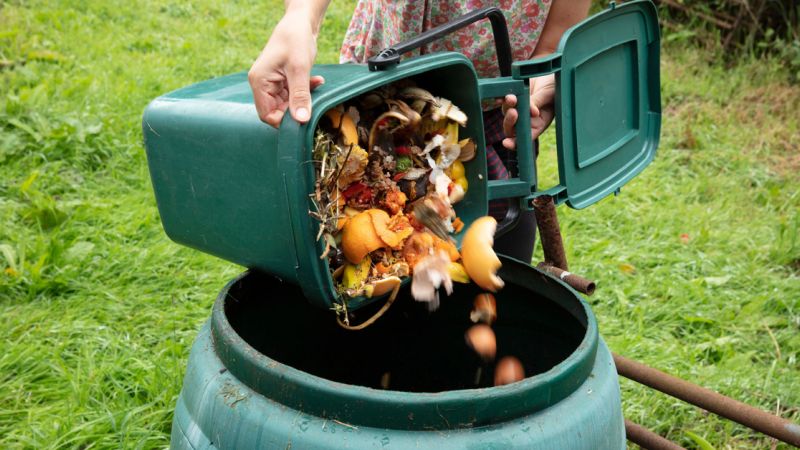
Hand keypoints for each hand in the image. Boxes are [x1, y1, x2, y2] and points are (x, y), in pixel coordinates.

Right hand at [248, 9, 325, 126]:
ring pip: (288, 103)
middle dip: (297, 109)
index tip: (302, 118)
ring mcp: (272, 82)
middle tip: (313, 102)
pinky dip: (306, 90)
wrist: (300, 22)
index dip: (284, 121)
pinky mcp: (283, 80)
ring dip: (304, 98)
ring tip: (315, 84)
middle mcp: (262, 84)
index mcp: (259, 82)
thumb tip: (301, 120)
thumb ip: (300, 95)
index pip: (267, 115)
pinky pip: (293, 94)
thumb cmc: (295, 40)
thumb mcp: (299, 69)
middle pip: (277, 111)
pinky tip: (317, 80)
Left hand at [501, 73, 555, 149]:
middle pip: (512, 128)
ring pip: (506, 113)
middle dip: (510, 122)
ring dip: (507, 107)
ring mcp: (518, 107)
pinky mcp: (513, 96)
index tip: (506, 143)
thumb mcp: (549, 95)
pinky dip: (501, 99)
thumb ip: (539, 103)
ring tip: (512, 97)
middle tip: (514, 112)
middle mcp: (527, 118)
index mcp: (539, 124)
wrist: (550, 72)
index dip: (515, 143)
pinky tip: (500, 97)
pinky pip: (503, 100)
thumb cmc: (555, 86)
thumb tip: (531, 112)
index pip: (525, 137)